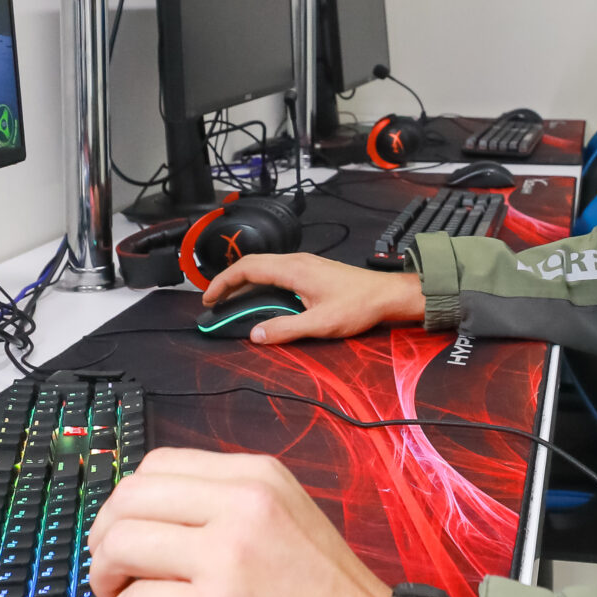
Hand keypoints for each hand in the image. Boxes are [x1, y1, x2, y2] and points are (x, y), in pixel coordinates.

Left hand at [89, 448, 391, 596]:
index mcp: (259, 480)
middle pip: (130, 499)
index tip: (126, 531)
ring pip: (121, 546)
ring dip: (104, 576)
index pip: (158, 466)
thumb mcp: (292, 521)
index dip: (128, 502)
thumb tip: (159, 521)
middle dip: (105, 536)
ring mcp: (225, 562)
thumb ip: (233, 509)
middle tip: (111, 568)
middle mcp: (242, 509)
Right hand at [201, 252, 423, 344]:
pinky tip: (261, 299)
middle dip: (228, 281)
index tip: (209, 298)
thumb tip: (255, 334)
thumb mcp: (319, 324)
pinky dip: (261, 283)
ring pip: (265, 267)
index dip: (223, 282)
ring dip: (245, 282)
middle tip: (214, 301)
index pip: (247, 268)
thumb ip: (284, 329)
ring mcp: (305, 264)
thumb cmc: (359, 305)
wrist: (387, 295)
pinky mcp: (312, 271)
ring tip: (231, 302)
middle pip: (252, 264)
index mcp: (294, 270)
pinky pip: (277, 271)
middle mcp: (297, 261)